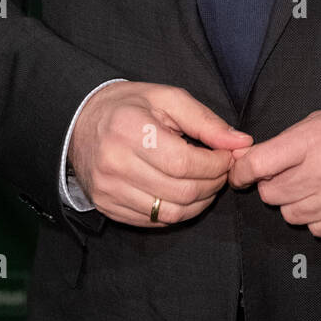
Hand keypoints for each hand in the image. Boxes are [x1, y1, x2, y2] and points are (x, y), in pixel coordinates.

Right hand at [69, 81, 251, 227]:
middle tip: (222, 171)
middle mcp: (115, 164)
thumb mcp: (167, 98)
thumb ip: (206, 121)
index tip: (228, 156)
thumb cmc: (129, 106)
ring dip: (199, 202)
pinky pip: (153, 221)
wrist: (80, 121)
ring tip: (207, 184)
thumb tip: (241, 143)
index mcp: (130, 130)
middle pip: (180, 191)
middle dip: (213, 184)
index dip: (215, 165)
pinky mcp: (107, 207)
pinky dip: (177, 212)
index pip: (185, 163)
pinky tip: (185, 195)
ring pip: (169, 213)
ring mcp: (108, 190)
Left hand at [228, 101, 320, 238]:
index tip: (239, 173)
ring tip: (312, 186)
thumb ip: (287, 141)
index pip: (259, 164)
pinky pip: (316, 230)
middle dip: (271, 184)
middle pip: (271, 194)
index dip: (242, 170)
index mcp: (316, 140)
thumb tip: (250, 160)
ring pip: (290, 215)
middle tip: (286, 175)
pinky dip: (317, 218)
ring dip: (293, 202)